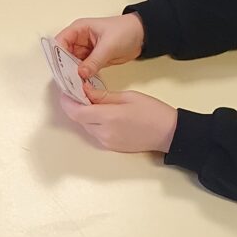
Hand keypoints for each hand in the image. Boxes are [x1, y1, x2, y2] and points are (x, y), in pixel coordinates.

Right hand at [55, 13, 144, 78]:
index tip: (60, 69)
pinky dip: (82, 76)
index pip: (60, 41)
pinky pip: (83, 68)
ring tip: (74, 84)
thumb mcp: (109, 45)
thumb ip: (94, 60)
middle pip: (64, 54)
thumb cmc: (125, 31)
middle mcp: (79, 39)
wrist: (143, 36)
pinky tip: (82, 83)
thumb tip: (80, 73)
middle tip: (67, 80)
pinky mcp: (93, 59)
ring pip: (73, 63)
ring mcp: (86, 50)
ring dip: (73, 73)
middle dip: (65, 66)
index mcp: (79, 29)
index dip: (57, 54)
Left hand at [60, 86, 177, 153]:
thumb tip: (83, 91)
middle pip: (79, 119)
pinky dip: (93, 122)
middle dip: (74, 106)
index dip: (67, 101)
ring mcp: (107, 142)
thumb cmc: (152, 111)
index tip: (66, 90)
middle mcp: (104, 133)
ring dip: (84, 115)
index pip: (77, 112)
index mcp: (108, 118)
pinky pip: (95, 133)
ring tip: (90, 101)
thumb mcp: (127, 96)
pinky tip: (100, 113)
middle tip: (76, 92)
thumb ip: (102, 96)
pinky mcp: (112, 147)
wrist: (171, 134)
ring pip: (86, 127)